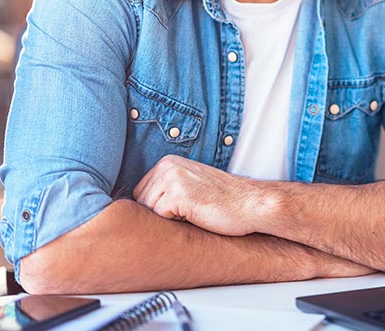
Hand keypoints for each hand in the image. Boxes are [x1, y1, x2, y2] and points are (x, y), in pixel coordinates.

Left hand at [133, 155, 269, 235]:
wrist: (250, 204)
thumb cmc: (223, 201)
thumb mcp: (190, 186)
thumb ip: (165, 190)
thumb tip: (134, 212)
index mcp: (168, 162)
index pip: (141, 192)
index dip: (157, 208)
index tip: (180, 209)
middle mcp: (167, 166)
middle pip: (140, 201)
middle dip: (159, 214)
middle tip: (188, 213)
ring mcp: (172, 178)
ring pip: (147, 210)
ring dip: (167, 219)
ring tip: (193, 214)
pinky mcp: (177, 194)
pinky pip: (159, 217)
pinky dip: (175, 223)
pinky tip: (196, 216)